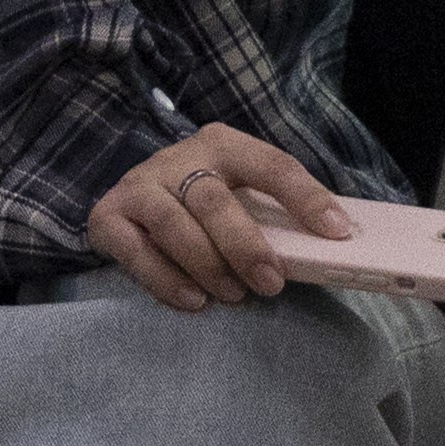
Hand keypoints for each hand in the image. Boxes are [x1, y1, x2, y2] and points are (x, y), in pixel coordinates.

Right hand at [90, 125, 343, 311]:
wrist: (134, 194)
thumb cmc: (204, 198)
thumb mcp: (239, 190)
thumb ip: (273, 208)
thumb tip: (329, 244)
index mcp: (224, 145)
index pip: (273, 166)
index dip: (307, 198)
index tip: (337, 232)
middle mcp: (178, 159)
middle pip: (215, 201)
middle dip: (246, 247)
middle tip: (271, 283)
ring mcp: (138, 185)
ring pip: (174, 225)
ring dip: (208, 266)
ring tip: (233, 295)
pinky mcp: (107, 216)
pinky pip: (137, 252)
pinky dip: (167, 280)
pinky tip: (194, 300)